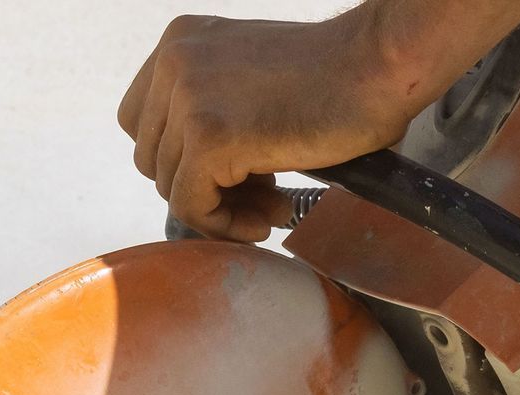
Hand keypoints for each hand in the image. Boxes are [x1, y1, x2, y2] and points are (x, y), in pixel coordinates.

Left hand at [118, 13, 420, 240]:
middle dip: (204, 187)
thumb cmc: (335, 78)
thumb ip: (213, 107)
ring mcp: (187, 100)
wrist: (377, 68)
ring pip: (170, 186)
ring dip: (222, 209)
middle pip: (152, 158)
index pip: (142, 122)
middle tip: (262, 196)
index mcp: (179, 44)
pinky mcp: (210, 139)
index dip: (183, 158)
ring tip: (274, 207)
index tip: (233, 171)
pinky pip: (191, 206)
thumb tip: (197, 176)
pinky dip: (226, 225)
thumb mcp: (250, 77)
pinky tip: (270, 219)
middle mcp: (173, 63)